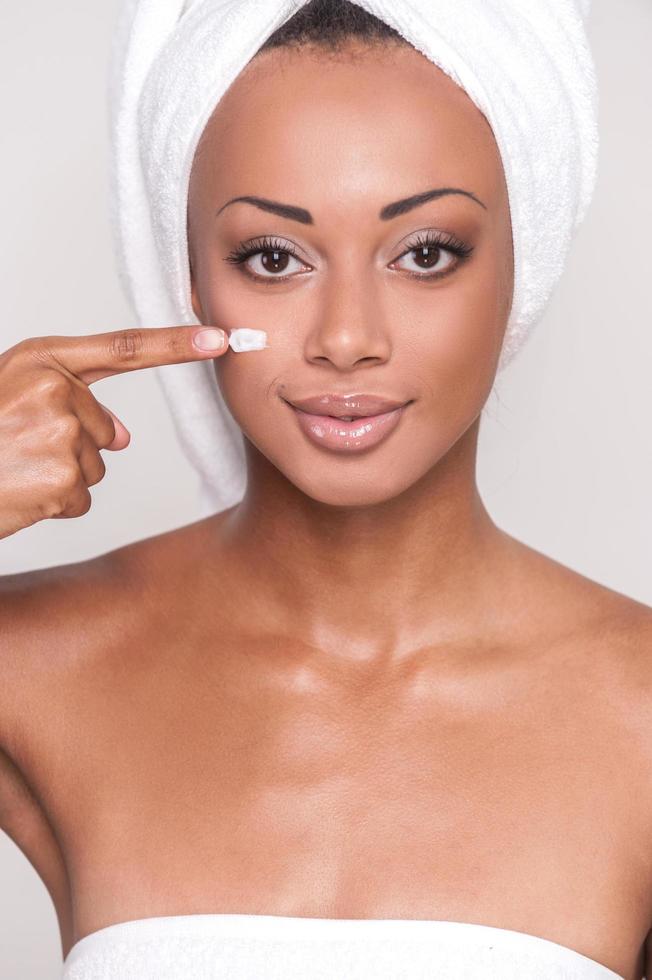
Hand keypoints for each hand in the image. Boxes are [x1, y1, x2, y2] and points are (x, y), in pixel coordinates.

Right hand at [0, 326, 227, 538]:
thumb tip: (123, 436)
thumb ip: (68, 401)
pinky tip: (19, 493)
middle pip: (106, 429)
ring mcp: (62, 435)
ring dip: (60, 477)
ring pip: (94, 466)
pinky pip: (81, 499)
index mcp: (39, 361)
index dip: (175, 344)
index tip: (218, 338)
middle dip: (73, 446)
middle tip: (18, 449)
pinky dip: (54, 505)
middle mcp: (55, 391)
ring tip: (14, 469)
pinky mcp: (64, 481)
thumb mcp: (11, 397)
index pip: (123, 348)